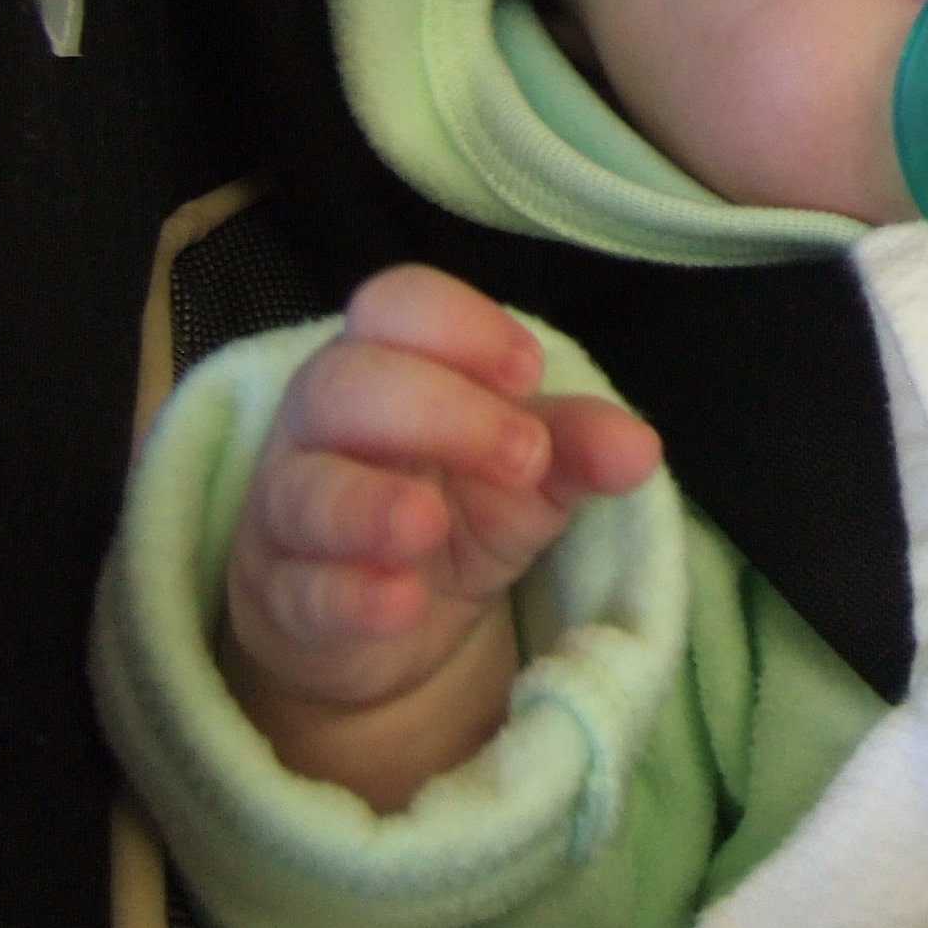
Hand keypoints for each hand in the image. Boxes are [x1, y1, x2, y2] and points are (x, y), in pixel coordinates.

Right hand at [220, 264, 663, 808]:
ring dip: (370, 506)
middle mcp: (322, 422)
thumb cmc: (461, 504)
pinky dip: (352, 596)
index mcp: (387, 360)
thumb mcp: (532, 471)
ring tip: (429, 526)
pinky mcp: (287, 600)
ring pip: (307, 489)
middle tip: (525, 456)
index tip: (528, 372)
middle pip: (348, 383)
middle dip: (439, 411)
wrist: (396, 622)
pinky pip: (304, 591)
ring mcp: (292, 511)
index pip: (397, 305)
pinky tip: (401, 603)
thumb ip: (578, 445)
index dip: (460, 326)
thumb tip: (640, 449)